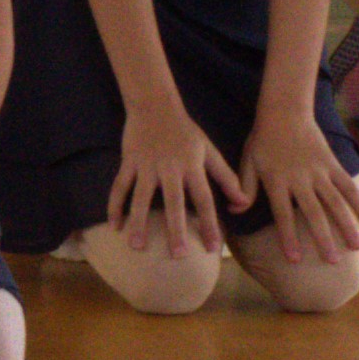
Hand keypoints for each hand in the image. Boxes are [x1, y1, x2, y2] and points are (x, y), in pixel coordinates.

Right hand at [107, 104, 246, 258]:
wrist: (155, 105)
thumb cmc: (186, 131)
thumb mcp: (210, 152)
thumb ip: (227, 178)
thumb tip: (244, 204)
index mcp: (192, 166)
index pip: (205, 200)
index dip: (210, 224)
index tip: (213, 248)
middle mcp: (170, 168)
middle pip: (174, 202)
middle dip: (176, 230)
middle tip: (178, 255)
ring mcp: (147, 165)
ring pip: (141, 197)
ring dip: (139, 221)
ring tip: (137, 246)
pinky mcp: (128, 161)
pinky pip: (120, 186)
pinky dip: (115, 205)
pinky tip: (114, 225)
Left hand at [247, 102, 358, 257]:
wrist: (285, 111)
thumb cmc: (263, 140)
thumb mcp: (247, 162)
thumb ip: (244, 188)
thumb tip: (234, 210)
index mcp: (276, 180)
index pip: (282, 214)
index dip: (288, 237)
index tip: (295, 260)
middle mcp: (299, 179)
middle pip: (313, 212)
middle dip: (324, 238)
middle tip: (333, 261)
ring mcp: (318, 171)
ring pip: (335, 201)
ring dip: (347, 225)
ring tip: (356, 246)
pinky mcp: (332, 164)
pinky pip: (348, 186)